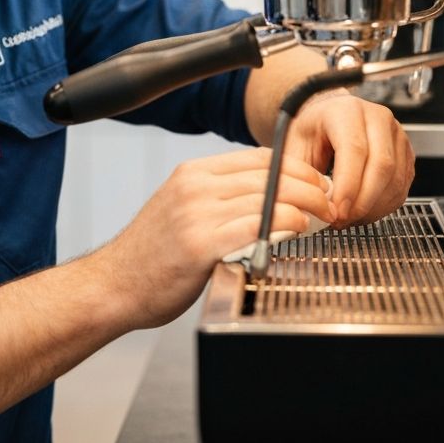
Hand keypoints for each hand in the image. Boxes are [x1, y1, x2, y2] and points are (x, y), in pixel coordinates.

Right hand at [94, 147, 334, 329]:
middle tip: (328, 202)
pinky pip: (255, 226)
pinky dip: (284, 224)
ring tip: (320, 218)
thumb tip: (267, 195)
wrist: (115, 284)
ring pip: (267, 197)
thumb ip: (218, 196)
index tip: (316, 182)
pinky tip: (296, 231)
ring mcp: (196, 213)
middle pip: (267, 175)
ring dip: (304, 206)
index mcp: (192, 173)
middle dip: (309, 186)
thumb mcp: (181, 207)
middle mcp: (194, 186)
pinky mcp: (199, 244)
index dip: (295, 167)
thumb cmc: (151, 254)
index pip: (257, 158)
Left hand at [285, 92, 414, 226]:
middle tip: (342, 219)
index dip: (348, 185)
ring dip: (374, 207)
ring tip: (349, 218)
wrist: (328, 115)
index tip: (336, 209)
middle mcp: (377, 118)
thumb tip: (310, 204)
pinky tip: (364, 211)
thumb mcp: (295, 143)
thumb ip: (300, 172)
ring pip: (395, 179)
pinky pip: (402, 186)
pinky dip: (384, 206)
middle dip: (362, 201)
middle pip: (381, 165)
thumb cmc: (312, 129)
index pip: (354, 149)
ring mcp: (396, 135)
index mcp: (346, 110)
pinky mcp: (407, 152)